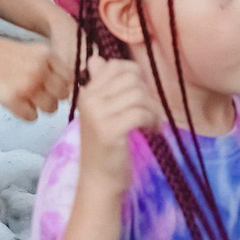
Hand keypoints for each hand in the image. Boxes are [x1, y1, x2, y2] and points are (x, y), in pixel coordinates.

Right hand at [0, 32, 70, 120]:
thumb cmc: (2, 54)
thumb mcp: (32, 51)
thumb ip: (50, 65)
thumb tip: (69, 86)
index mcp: (47, 55)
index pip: (70, 78)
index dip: (63, 85)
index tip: (54, 88)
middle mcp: (41, 70)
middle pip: (63, 95)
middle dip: (54, 98)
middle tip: (40, 96)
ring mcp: (28, 86)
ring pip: (50, 108)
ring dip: (41, 107)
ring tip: (27, 100)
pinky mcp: (14, 100)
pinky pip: (32, 117)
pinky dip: (25, 114)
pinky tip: (16, 103)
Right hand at [76, 53, 162, 183]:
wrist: (99, 181)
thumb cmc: (105, 147)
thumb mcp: (101, 112)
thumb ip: (102, 85)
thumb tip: (97, 58)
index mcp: (87, 93)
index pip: (116, 66)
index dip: (136, 76)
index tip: (140, 96)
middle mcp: (89, 100)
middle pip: (131, 78)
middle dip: (147, 94)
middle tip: (149, 112)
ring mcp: (98, 115)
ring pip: (139, 95)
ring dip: (153, 109)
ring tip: (152, 123)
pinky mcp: (110, 131)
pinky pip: (141, 112)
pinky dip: (152, 120)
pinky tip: (152, 131)